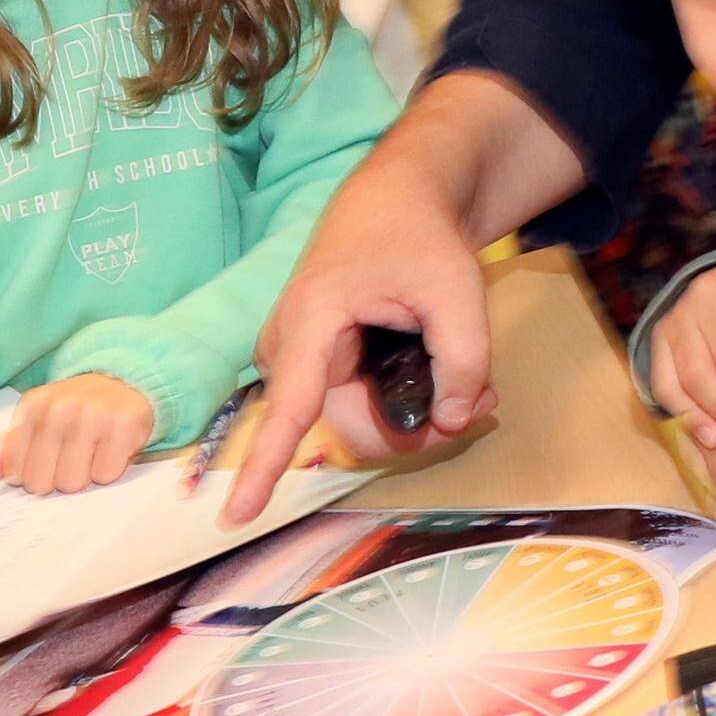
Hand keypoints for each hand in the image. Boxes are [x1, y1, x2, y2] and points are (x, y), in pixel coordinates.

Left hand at [0, 372, 156, 493]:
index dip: (33, 476)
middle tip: (72, 460)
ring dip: (85, 475)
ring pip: (74, 482)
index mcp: (33, 407)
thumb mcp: (37, 421)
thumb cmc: (75, 410)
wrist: (123, 383)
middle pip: (42, 482)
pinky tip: (110, 449)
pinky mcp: (123, 424)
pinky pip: (106, 475)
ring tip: (92, 453)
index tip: (47, 462)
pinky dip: (110, 469)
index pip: (16, 472)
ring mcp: (93, 414)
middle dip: (58, 479)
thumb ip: (9, 448)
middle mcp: (60, 408)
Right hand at [220, 157, 490, 524]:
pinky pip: (363, 408)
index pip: (287, 406)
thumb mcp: (457, 290)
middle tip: (480, 400)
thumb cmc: (418, 236)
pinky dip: (409, 403)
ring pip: (361, 423)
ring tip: (473, 385)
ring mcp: (306, 361)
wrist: (398, 200)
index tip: (236, 515)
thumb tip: (450, 423)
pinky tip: (451, 380)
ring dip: (420, 416)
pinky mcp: (324, 368)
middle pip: (351, 428)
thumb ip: (461, 360)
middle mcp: (293, 348)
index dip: (265, 466)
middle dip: (417, 428)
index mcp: (310, 321)